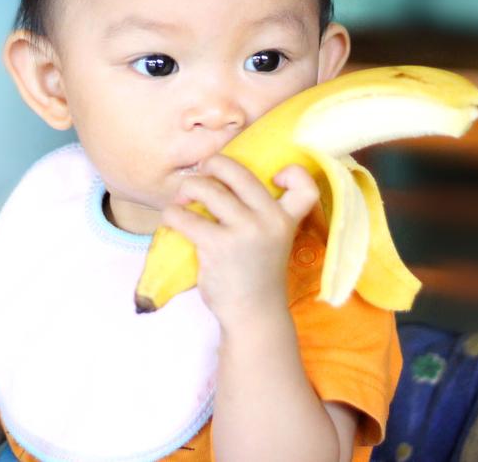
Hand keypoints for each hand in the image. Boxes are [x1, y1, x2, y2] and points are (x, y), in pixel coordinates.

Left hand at [161, 155, 319, 328]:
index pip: (305, 186)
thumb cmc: (256, 272)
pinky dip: (172, 213)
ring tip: (182, 199)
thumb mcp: (272, 239)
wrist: (252, 313)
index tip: (275, 176)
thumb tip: (217, 177)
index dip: (293, 172)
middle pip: (237, 171)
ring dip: (186, 189)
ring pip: (206, 188)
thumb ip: (260, 212)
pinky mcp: (217, 246)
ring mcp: (244, 232)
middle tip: (203, 173)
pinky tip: (173, 220)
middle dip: (212, 164)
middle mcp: (269, 220)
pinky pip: (184, 216)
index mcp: (286, 218)